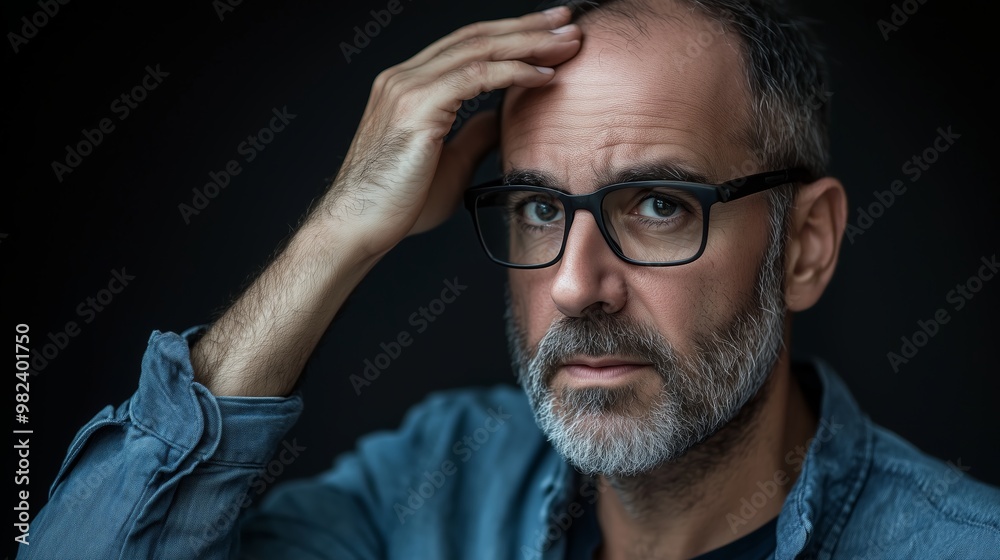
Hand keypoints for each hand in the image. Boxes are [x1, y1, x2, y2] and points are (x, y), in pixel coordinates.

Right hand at [314, 6, 581, 256]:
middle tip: (569, 21)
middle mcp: (405, 77)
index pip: (468, 46)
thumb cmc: (398, 203)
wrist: (359, 226)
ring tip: (568, 40)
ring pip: (479, 48)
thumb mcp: (450, 161)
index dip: (512, 35)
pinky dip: (514, 71)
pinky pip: (475, 75)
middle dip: (528, 27)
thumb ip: (472, 133)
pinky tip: (544, 74)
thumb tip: (498, 117)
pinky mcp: (416, 105)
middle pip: (477, 37)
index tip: (550, 34)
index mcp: (409, 86)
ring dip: (529, 41)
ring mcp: (407, 87)